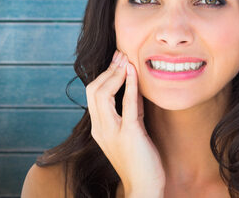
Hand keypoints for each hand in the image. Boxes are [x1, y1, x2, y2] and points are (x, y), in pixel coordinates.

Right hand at [86, 50, 164, 196]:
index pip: (94, 94)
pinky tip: (134, 72)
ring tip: (126, 59)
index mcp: (100, 127)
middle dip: (108, 69)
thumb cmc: (140, 159)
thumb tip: (134, 86)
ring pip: (102, 94)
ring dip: (115, 73)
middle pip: (93, 91)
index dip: (105, 74)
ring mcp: (112, 132)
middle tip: (121, 54)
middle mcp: (101, 128)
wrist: (144, 186)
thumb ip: (130, 109)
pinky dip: (129, 85)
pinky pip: (126, 104)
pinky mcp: (129, 134)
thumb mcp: (133, 129)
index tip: (118, 60)